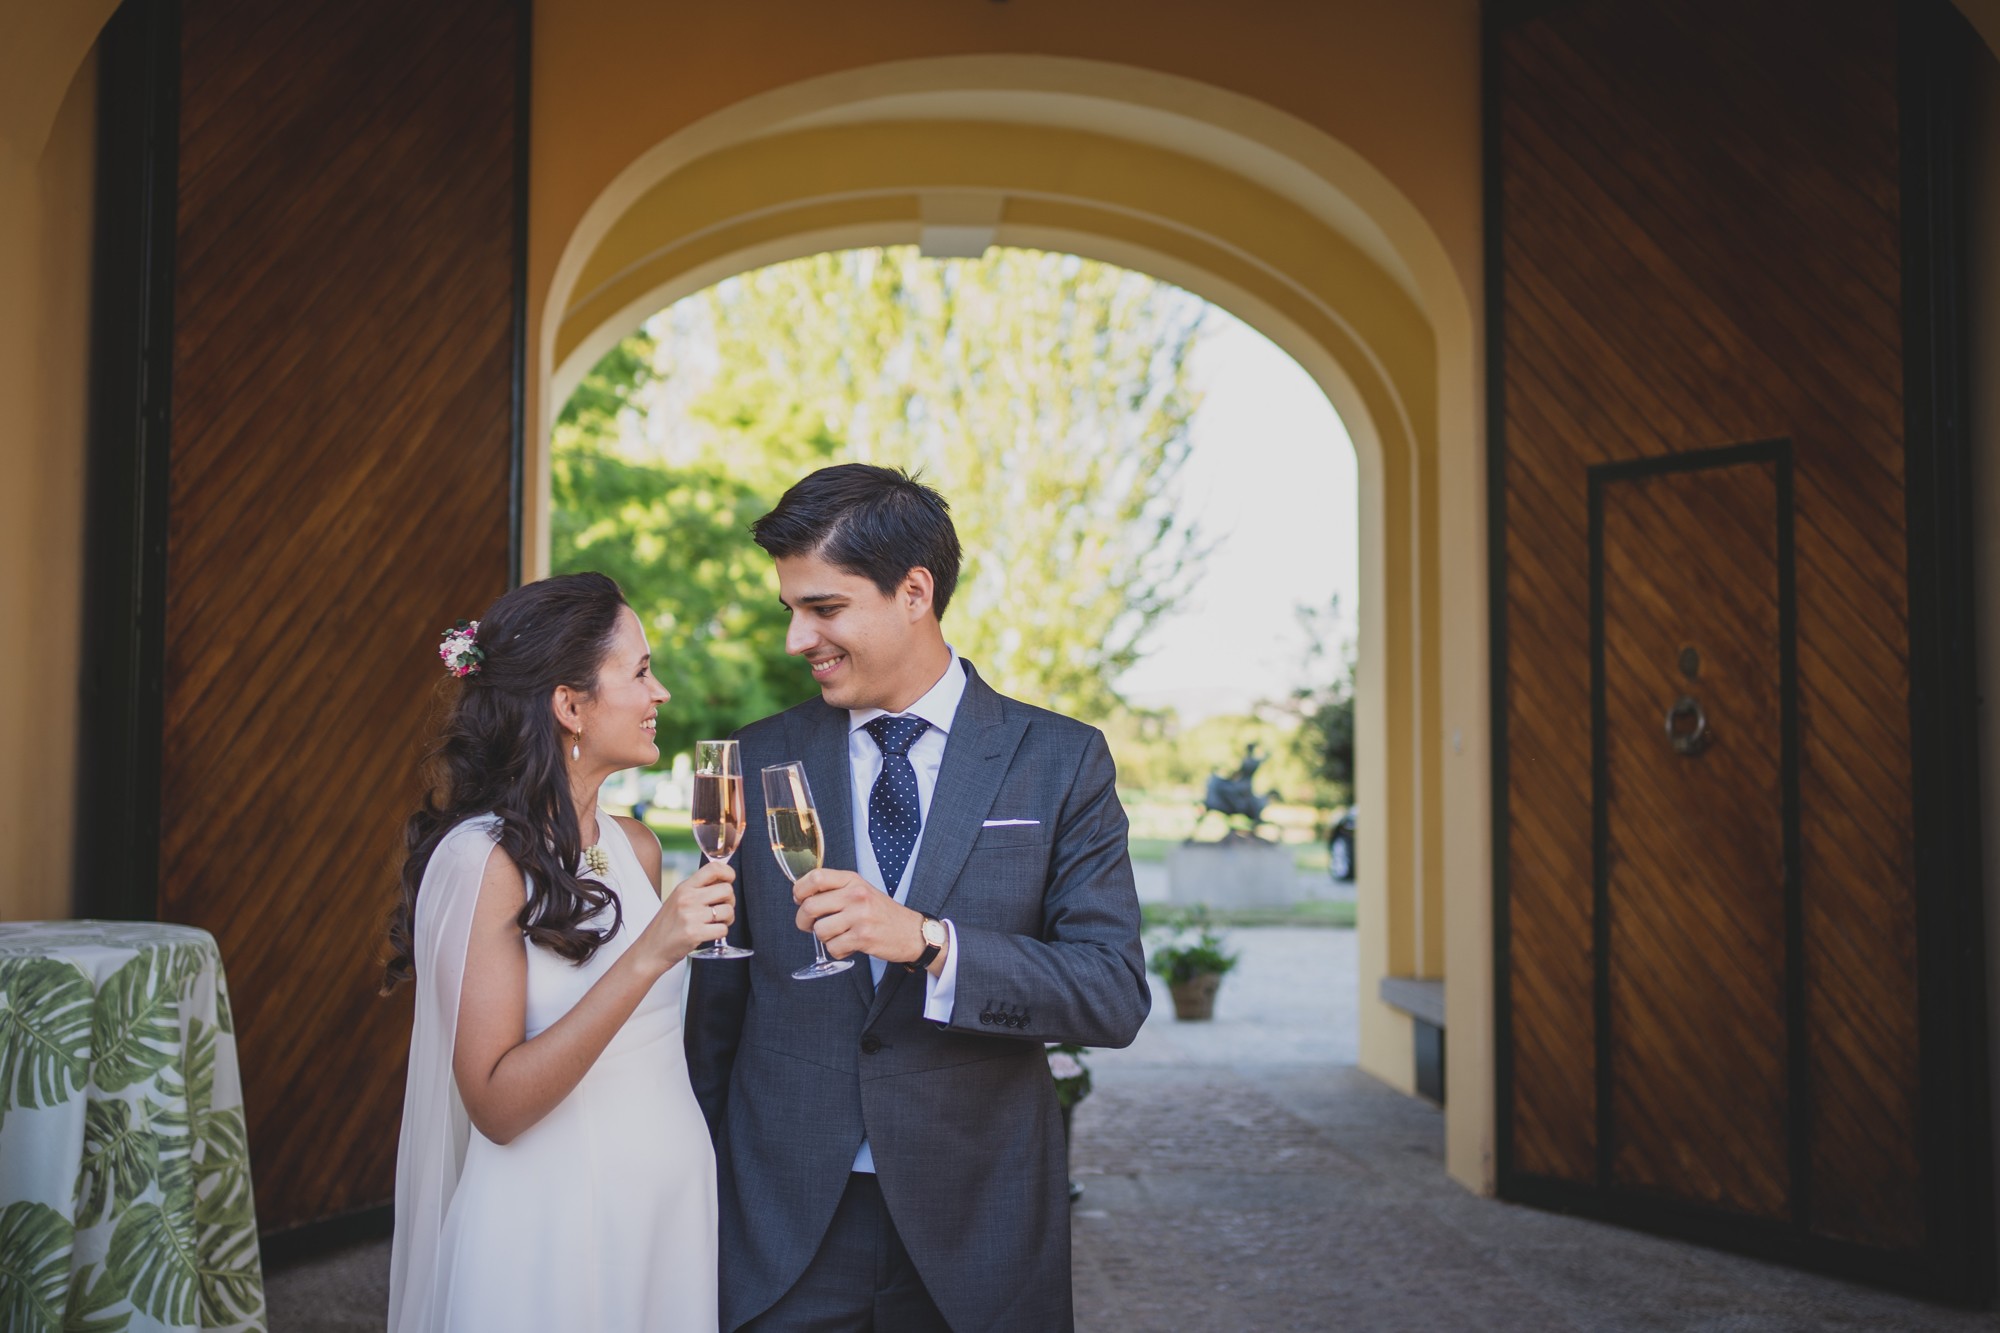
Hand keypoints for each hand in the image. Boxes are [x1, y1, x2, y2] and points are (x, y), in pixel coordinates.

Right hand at [636, 860, 735, 970]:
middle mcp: (688, 899)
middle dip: (730, 901)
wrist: (651, 949)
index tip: (729, 881)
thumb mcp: (678, 899)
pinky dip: (721, 933)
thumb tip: (724, 880)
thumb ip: (698, 889)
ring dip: (728, 919)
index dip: (728, 873)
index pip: (713, 868)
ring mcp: (691, 916)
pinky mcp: (695, 934)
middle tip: (721, 909)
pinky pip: (723, 929)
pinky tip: (710, 933)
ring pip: (728, 910)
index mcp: (684, 887)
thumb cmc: (667, 925)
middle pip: (727, 890)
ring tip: (716, 923)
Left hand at [792, 868, 924, 964]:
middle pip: (810, 906)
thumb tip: (801, 896)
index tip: (799, 899)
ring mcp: (860, 916)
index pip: (815, 877)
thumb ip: (835, 890)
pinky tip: (850, 945)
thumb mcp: (860, 890)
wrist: (912, 932)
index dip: (799, 890)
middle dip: (803, 921)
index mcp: (852, 880)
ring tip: (839, 935)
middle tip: (809, 925)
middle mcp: (856, 895)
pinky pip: (833, 948)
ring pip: (819, 930)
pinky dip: (837, 951)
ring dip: (824, 938)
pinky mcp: (863, 937)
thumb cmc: (881, 912)